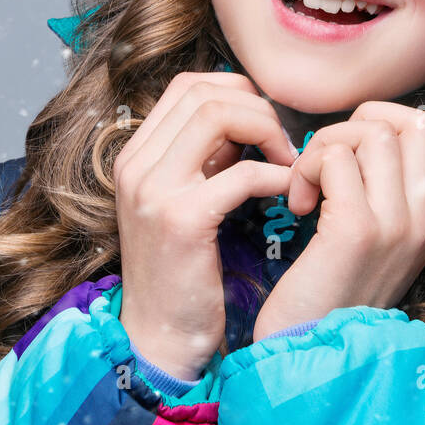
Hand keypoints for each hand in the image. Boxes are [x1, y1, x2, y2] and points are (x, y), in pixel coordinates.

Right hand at [114, 71, 296, 380]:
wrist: (160, 339)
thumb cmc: (184, 270)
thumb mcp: (187, 198)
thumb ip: (209, 156)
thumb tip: (251, 116)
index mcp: (136, 155)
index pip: (188, 85)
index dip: (237, 91)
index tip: (265, 123)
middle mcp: (136, 164)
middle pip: (205, 91)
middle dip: (257, 108)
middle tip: (285, 144)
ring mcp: (154, 190)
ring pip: (219, 115)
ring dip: (267, 131)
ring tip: (288, 163)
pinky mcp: (182, 220)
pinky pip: (243, 172)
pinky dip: (276, 174)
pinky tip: (288, 192)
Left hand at [250, 101, 424, 341]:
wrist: (308, 357)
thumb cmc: (330, 294)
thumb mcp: (379, 244)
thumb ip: (389, 193)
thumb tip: (370, 132)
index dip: (401, 125)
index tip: (361, 153)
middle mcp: (423, 221)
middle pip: (420, 122)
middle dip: (363, 123)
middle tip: (331, 161)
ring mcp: (395, 225)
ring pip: (373, 132)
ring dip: (327, 145)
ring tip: (310, 184)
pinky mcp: (355, 230)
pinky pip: (335, 157)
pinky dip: (307, 167)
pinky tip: (298, 204)